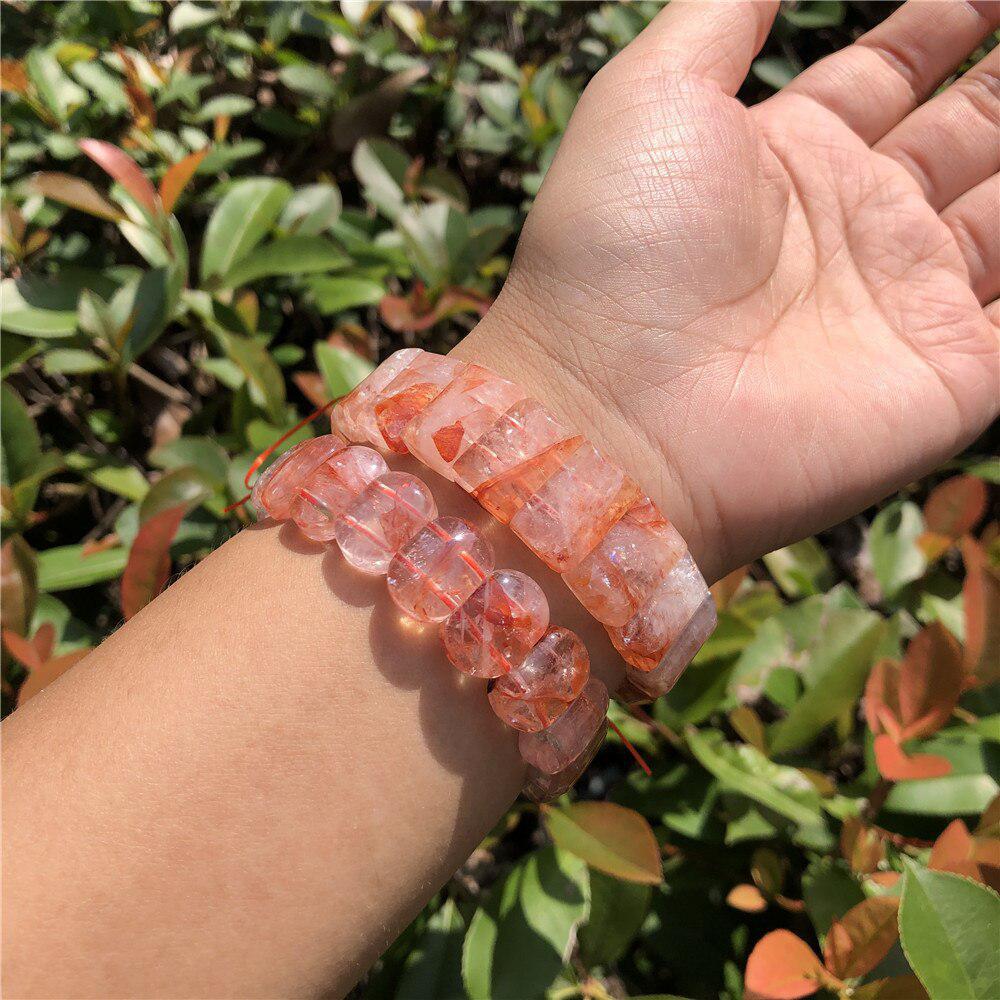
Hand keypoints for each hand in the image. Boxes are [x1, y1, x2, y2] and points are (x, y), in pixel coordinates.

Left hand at [459, 0, 999, 581]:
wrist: (613, 414)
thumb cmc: (614, 249)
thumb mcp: (654, 96)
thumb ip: (725, 16)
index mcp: (787, 161)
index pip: (890, 73)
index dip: (946, 21)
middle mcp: (852, 229)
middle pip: (966, 133)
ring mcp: (904, 304)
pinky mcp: (948, 377)